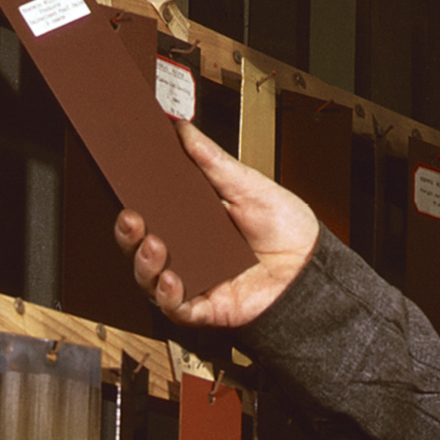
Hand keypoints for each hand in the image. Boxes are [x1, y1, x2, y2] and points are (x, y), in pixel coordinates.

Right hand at [114, 121, 318, 327]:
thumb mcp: (248, 185)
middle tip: (132, 218)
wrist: (313, 265)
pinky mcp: (207, 308)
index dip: (133, 205)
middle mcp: (187, 254)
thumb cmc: (286, 228)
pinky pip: (177, 308)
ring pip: (150, 280)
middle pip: (140, 248)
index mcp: (192, 224)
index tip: (125, 187)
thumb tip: (184, 131)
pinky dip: (168, 296)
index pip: (150, 215)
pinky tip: (172, 279)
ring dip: (144, 263)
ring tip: (155, 245)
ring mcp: (194, 282)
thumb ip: (213, 161)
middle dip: (129, 235)